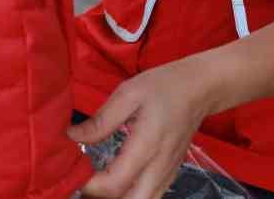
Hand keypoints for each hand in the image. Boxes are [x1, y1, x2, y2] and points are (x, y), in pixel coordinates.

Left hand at [68, 58, 218, 198]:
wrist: (200, 89)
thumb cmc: (163, 86)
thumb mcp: (128, 94)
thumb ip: (101, 120)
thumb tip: (72, 136)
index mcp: (146, 145)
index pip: (115, 184)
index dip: (90, 187)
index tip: (74, 173)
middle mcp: (159, 166)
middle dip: (104, 198)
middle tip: (86, 180)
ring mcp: (168, 173)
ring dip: (119, 198)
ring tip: (99, 182)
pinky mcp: (171, 173)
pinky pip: (151, 196)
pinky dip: (132, 196)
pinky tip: (117, 182)